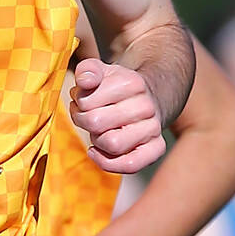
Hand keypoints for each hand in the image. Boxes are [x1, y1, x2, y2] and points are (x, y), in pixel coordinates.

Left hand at [70, 58, 165, 173]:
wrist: (146, 99)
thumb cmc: (116, 88)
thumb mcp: (101, 72)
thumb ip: (87, 70)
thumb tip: (85, 81)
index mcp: (133, 83)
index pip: (87, 102)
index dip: (78, 104)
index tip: (82, 100)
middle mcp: (147, 106)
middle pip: (96, 124)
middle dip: (84, 121)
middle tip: (87, 116)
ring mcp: (153, 128)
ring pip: (112, 144)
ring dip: (96, 140)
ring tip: (97, 131)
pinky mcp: (156, 148)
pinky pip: (130, 165)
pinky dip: (107, 163)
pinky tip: (96, 151)